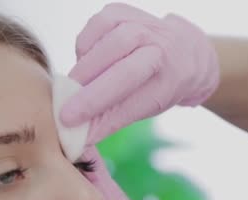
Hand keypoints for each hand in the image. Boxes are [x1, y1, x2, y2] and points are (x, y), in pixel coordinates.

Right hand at [61, 2, 219, 144]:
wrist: (182, 49)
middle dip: (88, 93)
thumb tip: (80, 138)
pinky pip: (95, 27)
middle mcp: (157, 46)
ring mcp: (140, 24)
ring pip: (105, 43)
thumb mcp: (147, 108)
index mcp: (169, 77)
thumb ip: (113, 120)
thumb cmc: (160, 84)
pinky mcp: (121, 11)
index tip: (70, 123)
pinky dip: (84, 46)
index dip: (98, 112)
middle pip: (119, 70)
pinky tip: (88, 60)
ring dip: (84, 68)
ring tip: (77, 84)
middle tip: (64, 110)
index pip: (130, 99)